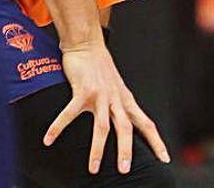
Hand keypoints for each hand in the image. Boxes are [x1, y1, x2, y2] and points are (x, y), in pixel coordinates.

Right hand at [42, 41, 169, 174]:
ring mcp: (100, 95)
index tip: (165, 158)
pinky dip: (58, 127)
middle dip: (126, 150)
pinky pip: (69, 113)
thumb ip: (121, 106)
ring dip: (97, 149)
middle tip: (125, 170)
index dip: (156, 141)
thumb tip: (125, 124)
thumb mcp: (117, 88)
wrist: (87, 43)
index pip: (146, 123)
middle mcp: (116, 99)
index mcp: (126, 101)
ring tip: (93, 169)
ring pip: (102, 126)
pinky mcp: (82, 91)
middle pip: (125, 128)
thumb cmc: (101, 67)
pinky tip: (48, 139)